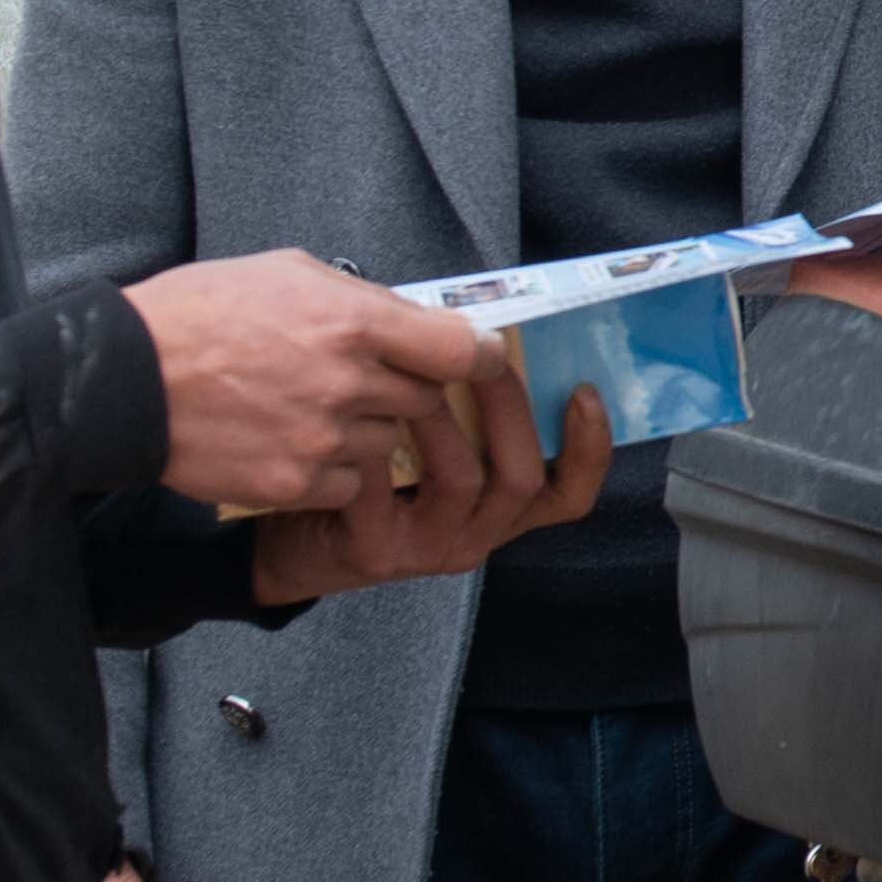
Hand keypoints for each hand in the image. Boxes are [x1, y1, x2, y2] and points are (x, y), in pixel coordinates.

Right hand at [127, 250, 523, 510]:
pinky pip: (348, 484)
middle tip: (366, 381)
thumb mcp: (286, 273)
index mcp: (353, 322)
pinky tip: (293, 442)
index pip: (458, 349)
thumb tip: (411, 317)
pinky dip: (333, 470)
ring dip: (366, 431)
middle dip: (405, 390)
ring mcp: (323, 439)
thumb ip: (358, 298)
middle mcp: (348, 383)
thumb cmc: (200, 313)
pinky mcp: (296, 483)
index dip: (477, 355)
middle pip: (425, 401)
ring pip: (388, 446)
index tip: (479, 358)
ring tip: (312, 409)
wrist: (126, 380)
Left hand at [241, 374, 615, 595]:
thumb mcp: (428, 446)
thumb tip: (481, 329)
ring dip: (443, 415)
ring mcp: (428, 549)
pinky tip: (358, 411)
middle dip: (509, 406)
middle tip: (484, 356)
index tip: (584, 390)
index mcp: (497, 508)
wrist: (291, 536)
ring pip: (462, 478)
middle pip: (522, 478)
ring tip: (414, 374)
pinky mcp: (377, 552)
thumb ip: (462, 407)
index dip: (590, 447)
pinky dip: (377, 441)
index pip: (568, 492)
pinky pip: (389, 489)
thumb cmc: (368, 473)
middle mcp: (474, 535)